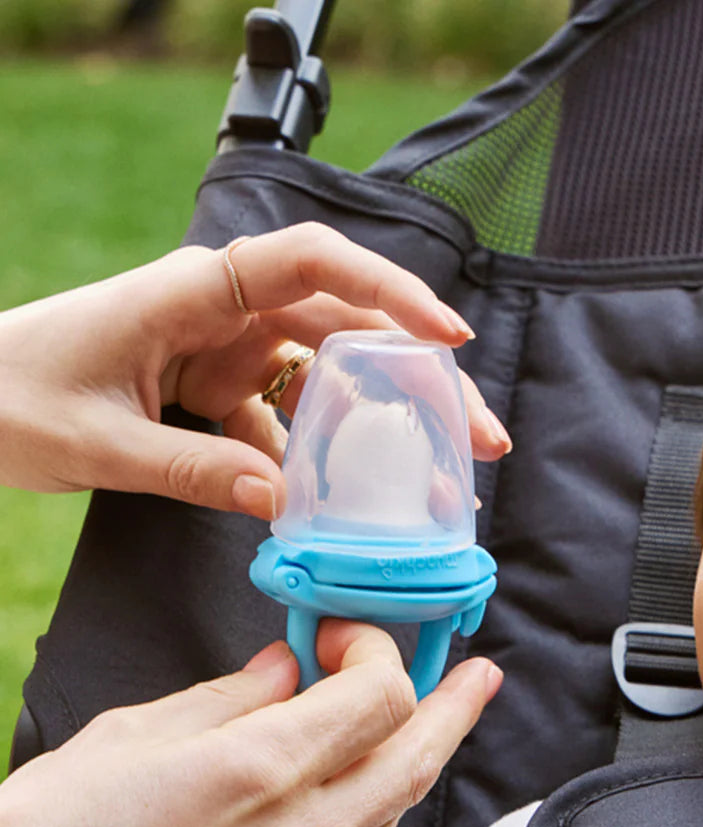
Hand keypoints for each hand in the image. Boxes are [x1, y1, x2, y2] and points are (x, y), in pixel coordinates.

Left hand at [0, 223, 509, 517]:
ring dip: (389, 428)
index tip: (450, 340)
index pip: (311, 266)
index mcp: (195, 291)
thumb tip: (287, 507)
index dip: (390, 293)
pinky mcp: (223, 391)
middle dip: (423, 380)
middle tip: (479, 438)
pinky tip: (357, 506)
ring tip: (442, 479)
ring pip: (335, 379)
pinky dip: (324, 465)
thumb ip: (192, 471)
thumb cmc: (8, 397)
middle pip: (350, 329)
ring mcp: (230, 351)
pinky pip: (292, 425)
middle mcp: (226, 311)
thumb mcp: (96, 442)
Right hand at [0, 620, 501, 826]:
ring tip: (444, 717)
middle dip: (454, 708)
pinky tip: (367, 773)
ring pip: (392, 808)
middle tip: (480, 674)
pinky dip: (372, 799)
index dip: (375, 652)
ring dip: (422, 755)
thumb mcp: (132, 735)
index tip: (341, 634)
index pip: (379, 698)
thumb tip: (285, 671)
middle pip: (413, 757)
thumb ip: (230, 699)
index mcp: (257, 772)